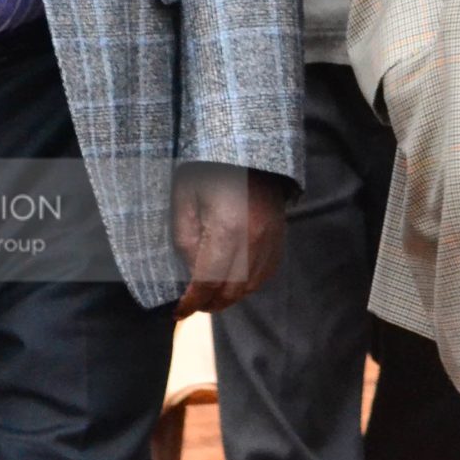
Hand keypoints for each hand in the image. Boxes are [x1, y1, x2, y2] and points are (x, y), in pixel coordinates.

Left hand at [170, 164, 289, 318]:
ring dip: (230, 297)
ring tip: (212, 296)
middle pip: (232, 290)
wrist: (248, 148)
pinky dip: (250, 284)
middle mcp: (254, 239)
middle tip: (193, 306)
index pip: (207, 282)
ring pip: (252, 285)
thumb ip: (185, 240)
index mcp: (227, 229)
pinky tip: (235, 282)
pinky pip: (267, 272)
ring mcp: (271, 239)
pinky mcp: (280, 236)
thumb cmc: (208, 171)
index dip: (191, 302)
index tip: (178, 312)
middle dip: (210, 304)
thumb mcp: (185, 199)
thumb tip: (192, 274)